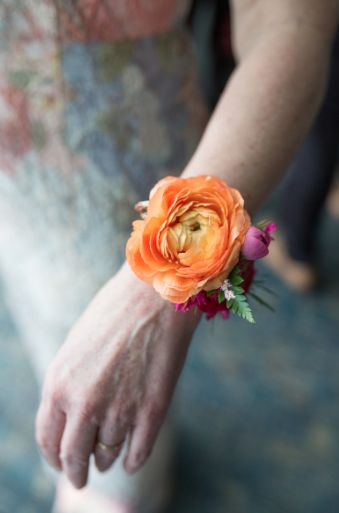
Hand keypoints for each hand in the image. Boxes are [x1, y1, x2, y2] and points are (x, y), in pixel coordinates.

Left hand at [35, 262, 199, 488]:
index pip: (48, 438)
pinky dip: (132, 461)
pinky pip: (137, 454)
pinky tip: (130, 461)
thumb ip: (67, 385)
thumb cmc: (114, 312)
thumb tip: (70, 419)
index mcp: (59, 383)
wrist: (155, 293)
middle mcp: (84, 402)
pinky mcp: (152, 411)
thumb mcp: (75, 347)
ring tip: (106, 459)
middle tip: (80, 478)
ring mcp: (120, 409)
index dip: (53, 456)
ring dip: (105, 460)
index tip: (61, 463)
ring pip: (107, 455)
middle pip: (74, 456)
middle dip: (76, 472)